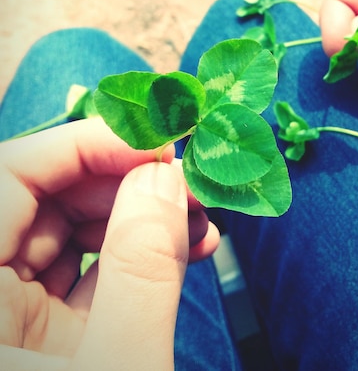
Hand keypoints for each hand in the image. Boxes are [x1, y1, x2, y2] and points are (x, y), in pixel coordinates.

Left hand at [0, 118, 219, 369]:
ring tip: (201, 220)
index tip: (159, 146)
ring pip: (73, 234)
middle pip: (48, 199)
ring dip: (144, 218)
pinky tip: (189, 246)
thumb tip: (163, 179)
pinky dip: (141, 258)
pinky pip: (90, 275)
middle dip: (129, 183)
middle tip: (192, 185)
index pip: (12, 175)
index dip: (86, 146)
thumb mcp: (119, 366)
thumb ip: (140, 270)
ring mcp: (16, 319)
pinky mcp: (48, 337)